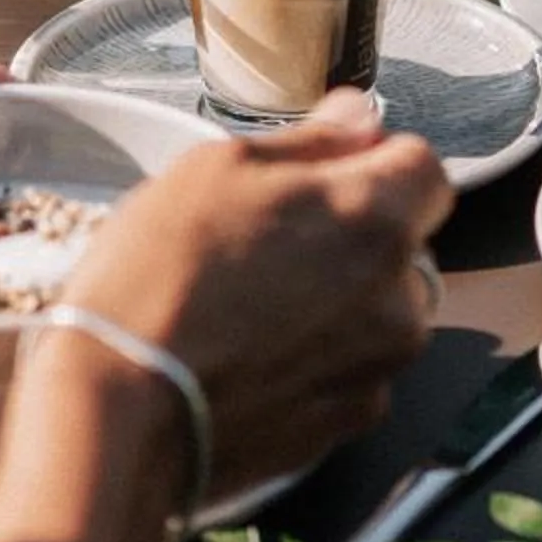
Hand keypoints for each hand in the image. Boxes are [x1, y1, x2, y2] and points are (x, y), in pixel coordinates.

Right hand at [38, 89, 453, 494]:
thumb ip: (310, 140)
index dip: (374, 159)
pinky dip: (319, 358)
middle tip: (268, 240)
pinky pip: (353, 370)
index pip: (423, 166)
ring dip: (340, 299)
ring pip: (380, 310)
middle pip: (404, 243)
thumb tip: (359, 117)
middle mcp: (398, 299)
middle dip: (354, 234)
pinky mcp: (349, 425)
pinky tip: (253, 355)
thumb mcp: (216, 169)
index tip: (324, 170)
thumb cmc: (157, 278)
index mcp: (374, 219)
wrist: (118, 411)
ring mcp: (378, 369)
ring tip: (252, 306)